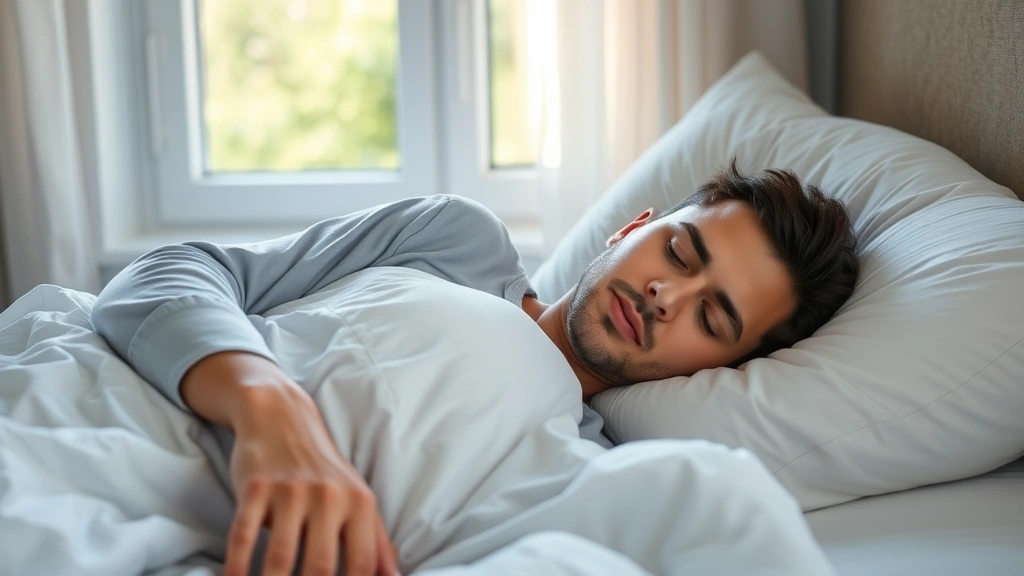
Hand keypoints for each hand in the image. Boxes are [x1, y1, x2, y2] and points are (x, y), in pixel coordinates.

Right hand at [180, 352, 399, 575]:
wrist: (282, 417)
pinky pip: (243, 537)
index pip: (362, 564)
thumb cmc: (325, 470)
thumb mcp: (359, 499)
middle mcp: (329, 496)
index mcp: (360, 504)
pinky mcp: (256, 487)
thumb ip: (377, 543)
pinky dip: (236, 569)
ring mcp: (290, 491)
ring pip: (280, 559)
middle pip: (321, 568)